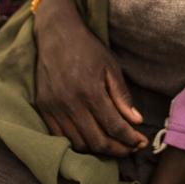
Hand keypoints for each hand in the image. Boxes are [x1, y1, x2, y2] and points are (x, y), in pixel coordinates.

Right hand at [33, 0, 146, 156]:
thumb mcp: (111, 66)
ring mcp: (53, 107)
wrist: (56, 33)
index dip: (130, 140)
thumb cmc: (87, 48)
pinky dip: (77, 142)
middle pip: (96, 141)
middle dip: (117, 149)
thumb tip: (136, 122)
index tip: (141, 143)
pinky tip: (90, 137)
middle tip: (130, 148)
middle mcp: (69, 102)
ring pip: (78, 143)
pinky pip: (59, 136)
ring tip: (112, 144)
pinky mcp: (43, 107)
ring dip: (98, 149)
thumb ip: (122, 96)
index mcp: (89, 90)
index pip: (114, 126)